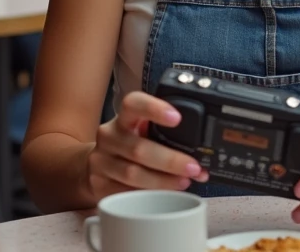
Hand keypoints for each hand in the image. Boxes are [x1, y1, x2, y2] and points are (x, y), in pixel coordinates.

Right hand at [85, 91, 207, 201]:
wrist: (96, 165)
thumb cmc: (130, 144)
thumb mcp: (142, 132)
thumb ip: (164, 135)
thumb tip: (203, 155)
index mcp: (123, 118)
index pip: (133, 104)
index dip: (154, 109)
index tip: (177, 118)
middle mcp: (109, 136)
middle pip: (139, 148)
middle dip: (170, 160)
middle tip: (193, 167)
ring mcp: (100, 162)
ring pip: (132, 174)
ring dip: (162, 181)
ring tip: (184, 182)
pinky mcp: (98, 185)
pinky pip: (125, 193)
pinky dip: (147, 195)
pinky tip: (163, 195)